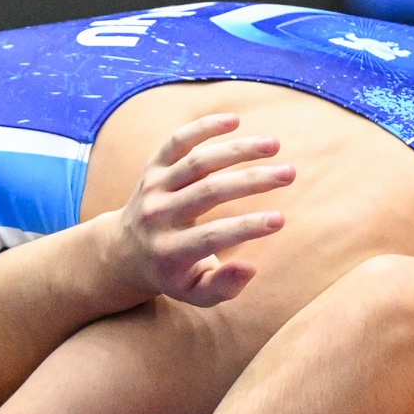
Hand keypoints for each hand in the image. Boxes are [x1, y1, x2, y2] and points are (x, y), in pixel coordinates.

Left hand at [110, 113, 291, 307]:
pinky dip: (203, 127)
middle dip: (252, 181)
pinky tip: (234, 120)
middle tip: (289, 173)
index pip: (211, 237)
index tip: (280, 219)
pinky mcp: (152, 167)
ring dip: (238, 150)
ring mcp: (153, 188)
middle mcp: (158, 217)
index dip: (246, 228)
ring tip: (274, 144)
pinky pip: (177, 141)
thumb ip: (223, 287)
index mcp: (169, 252)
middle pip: (208, 193)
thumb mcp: (194, 294)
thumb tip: (250, 268)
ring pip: (197, 162)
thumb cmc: (173, 274)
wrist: (125, 250)